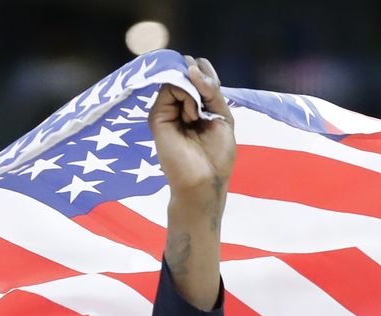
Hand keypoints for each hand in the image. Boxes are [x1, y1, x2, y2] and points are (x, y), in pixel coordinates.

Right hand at [149, 56, 234, 203]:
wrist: (205, 182)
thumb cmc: (217, 156)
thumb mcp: (222, 116)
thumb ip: (211, 91)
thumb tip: (192, 68)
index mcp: (196, 107)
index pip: (197, 75)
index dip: (204, 71)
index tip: (212, 84)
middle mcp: (180, 107)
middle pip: (186, 73)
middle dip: (199, 77)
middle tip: (207, 101)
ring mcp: (167, 111)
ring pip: (177, 78)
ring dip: (193, 90)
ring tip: (197, 115)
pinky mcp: (158, 117)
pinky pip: (169, 88)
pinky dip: (185, 95)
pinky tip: (191, 115)